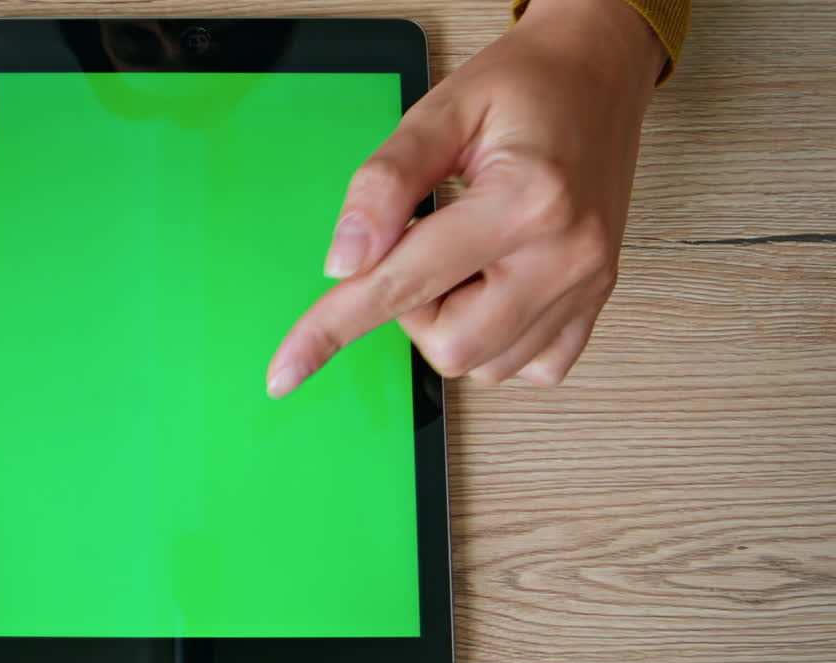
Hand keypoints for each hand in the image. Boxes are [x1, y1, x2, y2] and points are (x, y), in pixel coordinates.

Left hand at [267, 0, 666, 395]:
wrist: (596, 71)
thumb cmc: (522, 87)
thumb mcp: (437, 114)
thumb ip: (382, 186)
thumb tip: (342, 265)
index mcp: (525, 201)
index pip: (402, 286)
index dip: (333, 327)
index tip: (287, 369)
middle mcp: (566, 254)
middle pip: (449, 346)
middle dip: (411, 309)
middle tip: (422, 244)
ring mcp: (588, 283)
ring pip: (487, 367)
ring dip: (451, 323)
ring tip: (463, 256)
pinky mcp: (597, 299)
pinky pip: (532, 367)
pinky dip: (497, 341)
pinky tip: (494, 286)